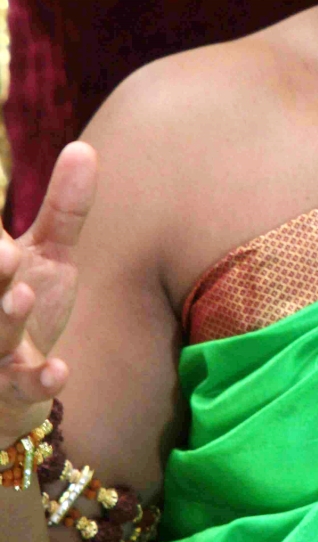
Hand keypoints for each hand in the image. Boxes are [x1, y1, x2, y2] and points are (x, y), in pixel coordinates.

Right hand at [0, 142, 96, 439]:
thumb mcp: (46, 257)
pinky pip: (19, 389)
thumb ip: (62, 210)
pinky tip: (58, 372)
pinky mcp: (8, 393)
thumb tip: (85, 148)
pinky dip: (37, 381)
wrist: (10, 390)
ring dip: (4, 318)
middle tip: (5, 255)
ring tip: (20, 296)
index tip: (7, 242)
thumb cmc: (24, 308)